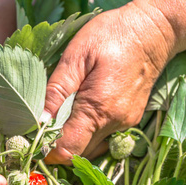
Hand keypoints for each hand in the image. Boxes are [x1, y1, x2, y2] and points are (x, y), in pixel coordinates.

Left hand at [44, 1, 178, 163]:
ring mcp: (124, 123)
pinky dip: (86, 134)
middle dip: (56, 147)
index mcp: (97, 109)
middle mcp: (113, 123)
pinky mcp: (130, 119)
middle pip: (78, 153)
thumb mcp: (76, 57)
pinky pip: (103, 138)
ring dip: (72, 142)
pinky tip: (77, 116)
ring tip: (57, 122)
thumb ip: (57, 91)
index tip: (32, 141)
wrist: (152, 30)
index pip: (68, 150)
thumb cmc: (110, 36)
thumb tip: (39, 121)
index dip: (47, 151)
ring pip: (91, 148)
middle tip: (39, 130)